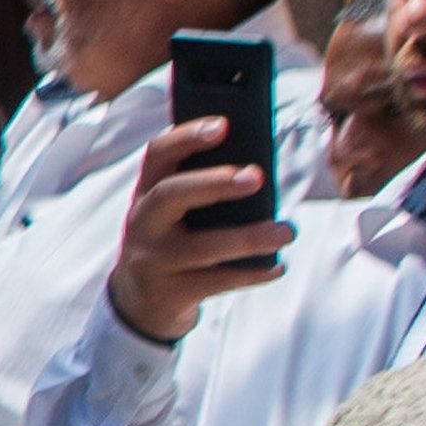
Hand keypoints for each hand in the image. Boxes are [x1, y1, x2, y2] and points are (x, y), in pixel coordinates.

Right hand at [104, 117, 297, 344]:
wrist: (139, 300)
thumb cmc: (171, 241)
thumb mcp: (172, 212)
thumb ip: (199, 188)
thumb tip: (256, 173)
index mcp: (146, 192)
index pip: (158, 154)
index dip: (187, 137)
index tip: (223, 125)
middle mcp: (142, 222)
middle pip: (170, 195)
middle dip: (214, 183)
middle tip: (256, 176)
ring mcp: (152, 260)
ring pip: (201, 248)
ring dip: (248, 238)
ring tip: (286, 231)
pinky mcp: (168, 293)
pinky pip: (215, 283)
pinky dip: (250, 274)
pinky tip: (277, 266)